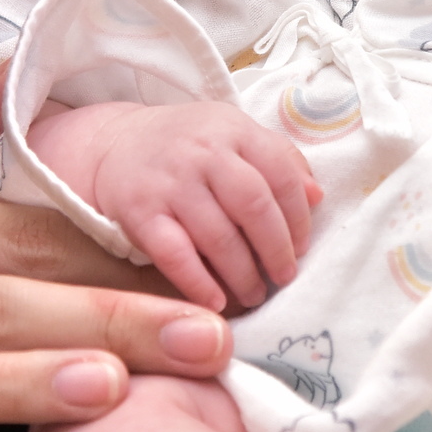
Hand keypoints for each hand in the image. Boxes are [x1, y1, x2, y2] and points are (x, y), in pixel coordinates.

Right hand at [41, 101, 319, 312]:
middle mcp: (202, 152)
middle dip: (276, 250)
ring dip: (243, 274)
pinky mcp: (139, 212)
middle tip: (284, 278)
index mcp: (234, 130)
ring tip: (253, 294)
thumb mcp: (234, 136)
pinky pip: (175, 254)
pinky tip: (215, 302)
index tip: (302, 249)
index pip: (281, 175)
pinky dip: (198, 282)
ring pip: (218, 235)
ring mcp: (169, 182)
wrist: (114, 144)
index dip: (299, 218)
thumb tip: (318, 197)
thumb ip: (279, 160)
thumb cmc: (188, 147)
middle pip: (254, 206)